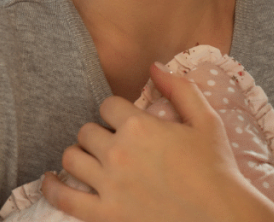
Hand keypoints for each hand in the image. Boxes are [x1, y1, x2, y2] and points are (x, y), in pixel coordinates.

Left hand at [43, 64, 273, 221]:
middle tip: (114, 145)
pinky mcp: (106, 214)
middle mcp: (119, 152)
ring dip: (79, 155)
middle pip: (87, 131)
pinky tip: (50, 180)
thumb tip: (154, 66)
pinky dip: (52, 188)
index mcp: (140, 126)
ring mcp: (109, 185)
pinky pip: (64, 198)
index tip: (126, 124)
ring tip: (91, 160)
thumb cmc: (217, 169)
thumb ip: (179, 88)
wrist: (223, 218)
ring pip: (71, 158)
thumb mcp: (206, 121)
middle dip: (99, 135)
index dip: (116, 113)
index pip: (107, 106)